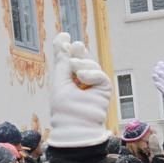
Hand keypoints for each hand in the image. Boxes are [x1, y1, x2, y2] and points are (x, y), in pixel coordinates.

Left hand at [46, 32, 113, 148]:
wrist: (74, 127)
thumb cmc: (64, 109)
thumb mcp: (59, 81)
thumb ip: (62, 61)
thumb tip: (64, 40)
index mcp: (69, 79)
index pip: (70, 59)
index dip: (67, 47)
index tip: (64, 35)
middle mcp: (82, 81)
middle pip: (83, 58)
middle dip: (78, 51)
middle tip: (74, 46)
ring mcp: (93, 85)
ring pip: (91, 65)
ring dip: (82, 64)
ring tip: (74, 69)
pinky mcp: (103, 90)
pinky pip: (100, 75)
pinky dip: (91, 74)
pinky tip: (82, 77)